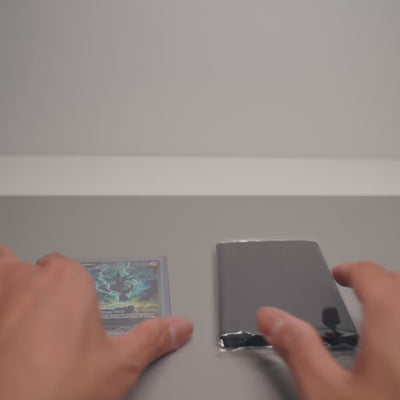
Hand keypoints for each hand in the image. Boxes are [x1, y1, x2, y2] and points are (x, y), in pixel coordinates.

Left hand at [0, 244, 192, 399]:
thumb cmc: (60, 391)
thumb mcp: (118, 365)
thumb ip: (152, 338)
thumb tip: (179, 327)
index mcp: (67, 281)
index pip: (65, 266)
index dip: (67, 286)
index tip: (71, 309)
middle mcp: (26, 281)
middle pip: (20, 262)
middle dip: (26, 279)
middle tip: (34, 310)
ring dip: (5, 287)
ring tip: (13, 315)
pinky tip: (5, 337)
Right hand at [256, 261, 399, 399]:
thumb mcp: (326, 392)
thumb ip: (298, 349)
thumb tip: (270, 318)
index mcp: (392, 326)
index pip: (371, 276)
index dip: (350, 270)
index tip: (338, 274)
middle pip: (398, 284)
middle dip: (378, 281)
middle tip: (358, 286)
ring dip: (394, 298)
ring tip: (376, 309)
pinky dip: (399, 321)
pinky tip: (392, 343)